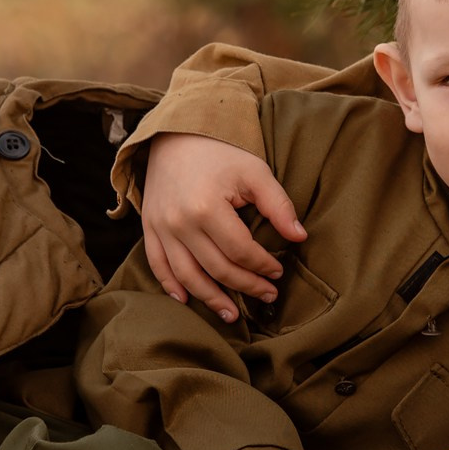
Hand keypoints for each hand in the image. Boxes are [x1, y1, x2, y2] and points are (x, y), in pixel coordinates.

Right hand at [139, 133, 306, 321]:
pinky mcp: (149, 227)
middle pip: (216, 268)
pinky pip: (157, 265)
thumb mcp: (254, 171)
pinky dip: (170, 286)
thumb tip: (299, 237)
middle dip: (245, 286)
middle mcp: (179, 222)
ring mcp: (160, 227)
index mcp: (206, 207)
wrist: (175, 134)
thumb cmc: (219, 152)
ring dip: (210, 299)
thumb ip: (278, 205)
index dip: (262, 266)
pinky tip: (187, 301)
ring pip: (186, 276)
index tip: (278, 272)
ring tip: (232, 315)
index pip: (240, 251)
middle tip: (267, 296)